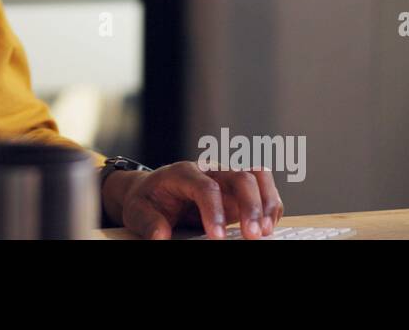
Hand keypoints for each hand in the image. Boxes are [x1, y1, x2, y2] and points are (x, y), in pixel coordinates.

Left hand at [105, 161, 283, 239]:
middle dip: (250, 205)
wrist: (153, 191)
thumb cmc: (147, 201)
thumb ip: (148, 224)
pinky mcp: (238, 191)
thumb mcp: (137, 212)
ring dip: (266, 203)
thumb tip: (161, 237)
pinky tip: (268, 227)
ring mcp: (226, 178)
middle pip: (239, 176)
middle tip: (252, 236)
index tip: (218, 237)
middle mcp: (209, 171)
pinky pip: (263, 189)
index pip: (205, 186)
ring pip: (257, 176)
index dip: (214, 211)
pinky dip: (270, 206)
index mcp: (182, 172)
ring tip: (265, 231)